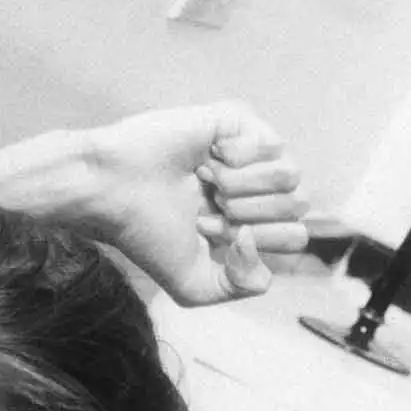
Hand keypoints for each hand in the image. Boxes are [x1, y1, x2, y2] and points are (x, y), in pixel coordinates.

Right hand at [84, 102, 309, 305]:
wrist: (113, 192)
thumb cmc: (145, 235)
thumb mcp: (196, 286)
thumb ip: (244, 286)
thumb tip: (258, 239)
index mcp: (250, 225)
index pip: (295, 237)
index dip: (256, 244)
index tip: (209, 235)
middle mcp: (255, 190)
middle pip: (297, 207)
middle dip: (248, 216)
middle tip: (205, 209)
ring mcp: (250, 155)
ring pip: (291, 176)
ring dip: (242, 188)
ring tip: (206, 182)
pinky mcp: (240, 123)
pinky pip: (273, 144)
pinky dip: (237, 160)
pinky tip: (207, 159)